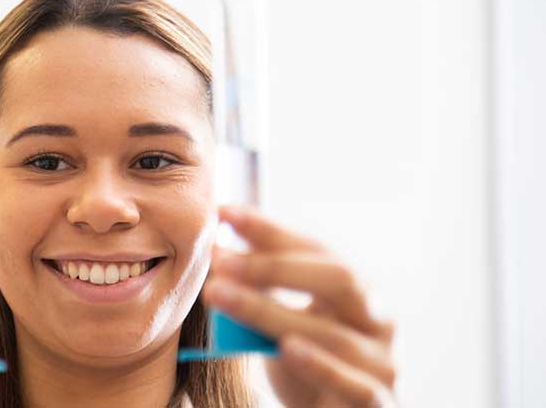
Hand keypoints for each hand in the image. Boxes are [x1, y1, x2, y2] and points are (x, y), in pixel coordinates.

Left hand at [203, 206, 396, 407]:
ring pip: (332, 334)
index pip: (317, 250)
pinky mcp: (380, 404)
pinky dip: (320, 366)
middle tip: (219, 259)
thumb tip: (222, 248)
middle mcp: (378, 320)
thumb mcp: (280, 324)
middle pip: (339, 279)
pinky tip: (286, 348)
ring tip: (221, 295)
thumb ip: (262, 291)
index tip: (224, 213)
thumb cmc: (305, 367)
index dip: (271, 230)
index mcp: (357, 290)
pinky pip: (356, 385)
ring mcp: (383, 363)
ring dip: (269, 311)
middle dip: (273, 266)